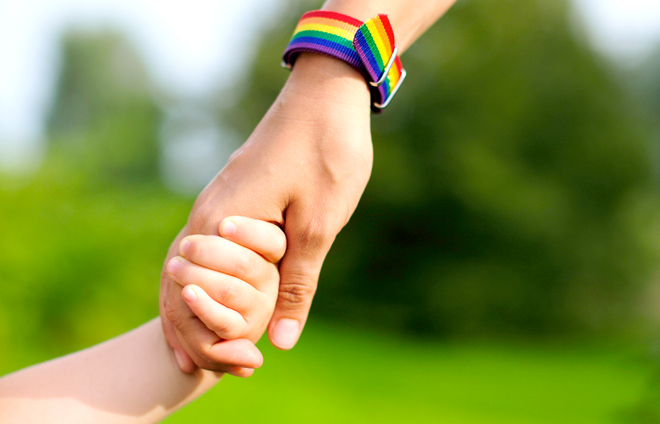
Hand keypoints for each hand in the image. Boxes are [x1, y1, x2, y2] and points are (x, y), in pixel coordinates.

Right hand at [160, 53, 372, 371]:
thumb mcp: (317, 225)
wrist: (325, 95)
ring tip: (201, 348)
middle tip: (201, 370)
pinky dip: (209, 280)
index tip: (221, 370)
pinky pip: (209, 248)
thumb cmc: (324, 154)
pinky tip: (221, 294)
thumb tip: (282, 341)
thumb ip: (298, 284)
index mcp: (218, 225)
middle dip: (191, 329)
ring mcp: (217, 202)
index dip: (201, 338)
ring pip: (190, 267)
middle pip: (180, 284)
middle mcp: (205, 215)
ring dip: (196, 307)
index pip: (188, 296)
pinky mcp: (234, 196)